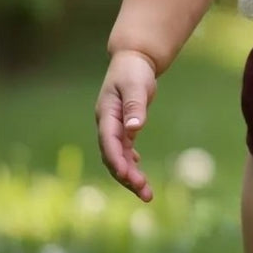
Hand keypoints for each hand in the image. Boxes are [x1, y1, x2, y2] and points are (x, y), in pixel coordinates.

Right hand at [95, 50, 157, 200]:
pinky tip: (138, 173)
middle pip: (113, 156)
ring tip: (146, 193)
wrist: (133, 60)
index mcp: (106, 114)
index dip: (116, 160)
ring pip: (119, 157)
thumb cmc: (133, 70)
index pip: (109, 142)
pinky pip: (125, 150)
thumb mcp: (136, 85)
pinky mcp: (124, 127)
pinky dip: (130, 163)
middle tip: (145, 191)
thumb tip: (133, 129)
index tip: (127, 176)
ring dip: (130, 175)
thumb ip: (135, 106)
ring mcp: (114, 127)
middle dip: (126, 176)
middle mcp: (107, 124)